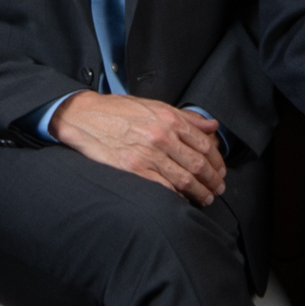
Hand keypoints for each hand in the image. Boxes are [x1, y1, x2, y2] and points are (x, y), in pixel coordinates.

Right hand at [50, 92, 226, 204]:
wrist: (85, 117)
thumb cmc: (119, 111)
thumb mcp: (154, 106)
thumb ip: (185, 117)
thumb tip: (211, 125)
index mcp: (169, 119)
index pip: (204, 144)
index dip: (217, 161)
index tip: (219, 171)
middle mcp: (162, 136)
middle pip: (198, 164)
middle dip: (212, 180)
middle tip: (217, 189)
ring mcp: (148, 155)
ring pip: (184, 179)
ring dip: (200, 192)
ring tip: (205, 198)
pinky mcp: (134, 170)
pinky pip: (163, 188)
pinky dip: (177, 197)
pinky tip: (182, 200)